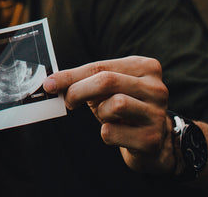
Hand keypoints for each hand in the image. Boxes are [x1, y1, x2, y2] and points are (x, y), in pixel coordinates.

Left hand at [43, 56, 175, 173]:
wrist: (152, 142)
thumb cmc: (123, 109)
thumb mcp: (107, 89)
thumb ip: (83, 80)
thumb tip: (51, 82)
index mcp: (146, 67)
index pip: (100, 66)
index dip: (71, 75)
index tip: (49, 84)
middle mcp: (157, 88)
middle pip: (107, 81)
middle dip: (79, 90)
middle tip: (68, 101)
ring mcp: (158, 113)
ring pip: (115, 105)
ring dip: (100, 113)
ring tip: (107, 117)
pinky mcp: (152, 138)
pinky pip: (113, 132)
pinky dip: (107, 134)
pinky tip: (118, 134)